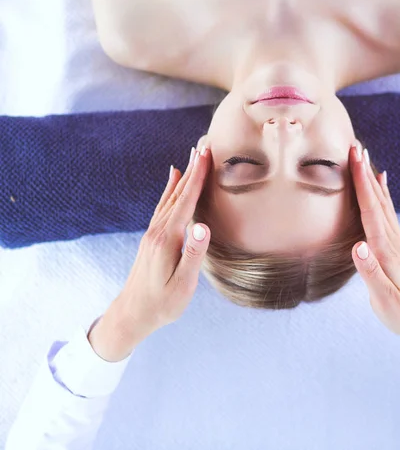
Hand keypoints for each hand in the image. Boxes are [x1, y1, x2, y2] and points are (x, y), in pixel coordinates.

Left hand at [89, 145, 211, 360]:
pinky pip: (163, 206)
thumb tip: (203, 226)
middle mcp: (158, 230)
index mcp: (167, 239)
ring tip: (193, 157)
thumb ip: (193, 255)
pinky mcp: (152, 238)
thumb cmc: (162, 304)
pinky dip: (171, 189)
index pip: (186, 201)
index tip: (207, 154)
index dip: (198, 177)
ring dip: (183, 176)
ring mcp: (153, 232)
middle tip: (205, 145)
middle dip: (193, 169)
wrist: (132, 314)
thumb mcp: (182, 285)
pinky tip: (173, 181)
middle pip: (178, 193)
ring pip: (170, 197)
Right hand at [349, 146, 399, 349]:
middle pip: (377, 199)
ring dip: (372, 178)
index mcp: (384, 249)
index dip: (361, 182)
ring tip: (364, 157)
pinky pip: (387, 211)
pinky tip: (381, 182)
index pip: (370, 209)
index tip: (353, 158)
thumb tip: (358, 246)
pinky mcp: (395, 245)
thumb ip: (371, 273)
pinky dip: (382, 193)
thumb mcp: (386, 299)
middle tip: (354, 146)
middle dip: (364, 172)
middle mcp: (391, 239)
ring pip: (382, 202)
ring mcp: (395, 240)